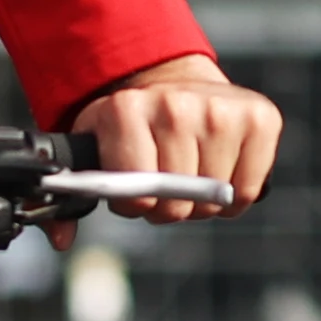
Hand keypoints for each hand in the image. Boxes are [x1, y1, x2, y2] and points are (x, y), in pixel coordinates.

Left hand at [61, 56, 279, 239]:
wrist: (176, 82)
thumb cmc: (133, 127)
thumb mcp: (94, 148)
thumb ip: (71, 194)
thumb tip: (60, 239)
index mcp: (125, 109)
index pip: (135, 193)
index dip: (134, 206)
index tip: (134, 192)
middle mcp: (174, 104)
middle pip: (176, 201)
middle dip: (169, 207)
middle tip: (165, 187)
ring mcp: (220, 109)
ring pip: (213, 199)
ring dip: (202, 202)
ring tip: (192, 176)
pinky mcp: (260, 117)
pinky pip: (247, 190)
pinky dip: (235, 195)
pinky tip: (222, 172)